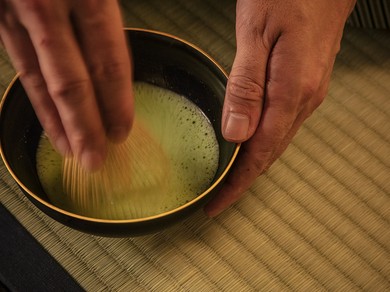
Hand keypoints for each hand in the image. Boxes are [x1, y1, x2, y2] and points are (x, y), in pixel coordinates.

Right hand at [0, 0, 132, 170]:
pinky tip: (46, 116)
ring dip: (56, 121)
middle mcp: (43, 5)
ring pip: (38, 79)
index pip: (105, 58)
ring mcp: (13, 13)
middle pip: (69, 81)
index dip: (115, 99)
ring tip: (71, 151)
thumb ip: (103, 5)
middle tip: (96, 161)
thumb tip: (118, 48)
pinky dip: (35, 96)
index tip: (123, 131)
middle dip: (84, 126)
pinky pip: (21, 64)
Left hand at [204, 0, 355, 216]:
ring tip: (225, 180)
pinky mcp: (304, 86)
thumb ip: (246, 86)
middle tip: (214, 199)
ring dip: (250, 165)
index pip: (259, 153)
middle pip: (268, 154)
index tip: (214, 206)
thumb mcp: (256, 35)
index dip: (236, 184)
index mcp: (290, 92)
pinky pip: (280, 126)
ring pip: (274, 143)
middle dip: (240, 181)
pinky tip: (246, 146)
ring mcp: (307, 95)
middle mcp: (303, 100)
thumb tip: (236, 134)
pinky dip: (261, 144)